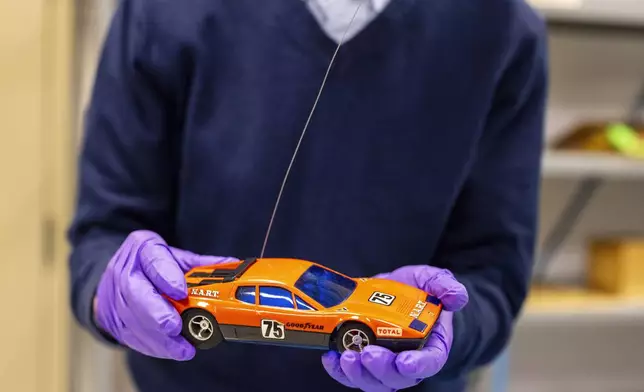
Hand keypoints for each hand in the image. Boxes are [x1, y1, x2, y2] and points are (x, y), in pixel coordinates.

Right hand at [93, 230, 237, 360]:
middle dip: (158, 314)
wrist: (114, 276)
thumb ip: (200, 264)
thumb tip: (233, 267)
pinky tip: (170, 351)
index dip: (167, 277)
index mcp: (143, 248)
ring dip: (159, 339)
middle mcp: (125, 271)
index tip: (182, 292)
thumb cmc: (149, 264)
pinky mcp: (114, 321)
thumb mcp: (174, 255)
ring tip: (182, 349)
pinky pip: (131, 337)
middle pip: (137, 294)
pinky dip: (153, 347)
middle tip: (177, 329)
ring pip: (133, 321)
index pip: (153, 260)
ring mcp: (115, 298)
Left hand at [322, 265, 468, 390]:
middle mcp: (408, 361)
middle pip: (397, 378)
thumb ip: (445, 285)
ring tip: (345, 356)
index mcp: (431, 344)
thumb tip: (456, 296)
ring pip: (373, 382)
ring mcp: (385, 363)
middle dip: (381, 369)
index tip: (405, 362)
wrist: (396, 292)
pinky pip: (351, 375)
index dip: (418, 366)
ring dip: (358, 374)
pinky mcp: (364, 361)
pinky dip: (339, 370)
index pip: (430, 363)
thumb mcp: (433, 281)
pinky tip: (330, 356)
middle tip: (366, 353)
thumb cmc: (419, 292)